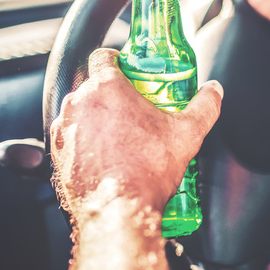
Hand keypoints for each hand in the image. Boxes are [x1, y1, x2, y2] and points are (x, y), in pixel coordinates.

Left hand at [50, 48, 222, 219]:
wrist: (118, 213)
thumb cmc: (147, 171)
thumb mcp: (188, 134)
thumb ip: (204, 106)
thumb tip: (214, 91)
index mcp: (106, 89)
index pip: (103, 56)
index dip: (116, 60)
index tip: (128, 71)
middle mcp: (78, 104)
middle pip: (92, 86)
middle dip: (111, 95)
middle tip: (133, 111)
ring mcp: (63, 130)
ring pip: (80, 113)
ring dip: (96, 119)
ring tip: (120, 138)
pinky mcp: (56, 155)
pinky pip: (70, 139)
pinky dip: (84, 144)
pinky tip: (105, 158)